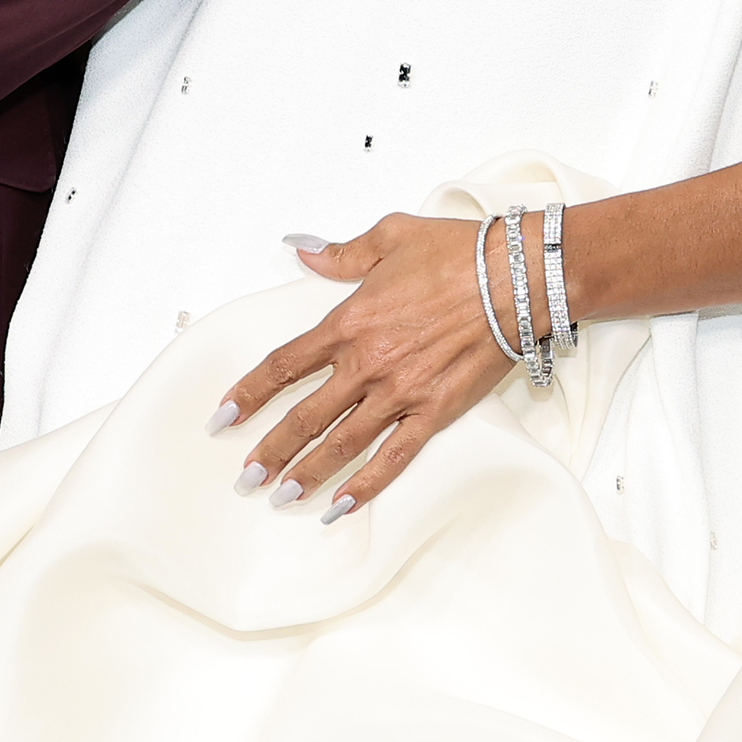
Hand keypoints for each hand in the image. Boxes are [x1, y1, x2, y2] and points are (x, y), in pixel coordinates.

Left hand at [213, 214, 512, 518]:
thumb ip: (341, 254)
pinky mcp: (435, 413)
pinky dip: (367, 485)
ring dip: (307, 474)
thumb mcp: (390, 236)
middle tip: (245, 477)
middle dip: (271, 450)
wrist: (517, 278)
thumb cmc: (457, 252)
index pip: (285, 366)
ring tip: (281, 497)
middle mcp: (367, 365)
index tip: (223, 417)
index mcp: (350, 323)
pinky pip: (394, 457)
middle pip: (306, 417)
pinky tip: (342, 505)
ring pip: (342, 445)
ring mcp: (400, 394)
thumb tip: (302, 251)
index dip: (249, 393)